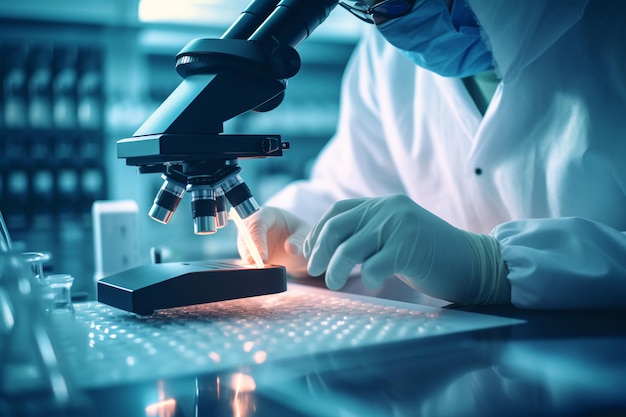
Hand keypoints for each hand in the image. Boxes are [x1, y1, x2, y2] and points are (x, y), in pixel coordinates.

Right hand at [239, 207, 311, 276]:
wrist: (295, 242)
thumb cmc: (298, 232)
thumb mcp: (304, 232)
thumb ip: (299, 239)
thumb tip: (291, 249)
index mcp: (266, 215)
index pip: (256, 226)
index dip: (257, 242)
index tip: (263, 258)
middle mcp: (252, 227)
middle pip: (245, 241)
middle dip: (250, 256)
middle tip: (260, 269)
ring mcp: (248, 242)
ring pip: (244, 254)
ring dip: (252, 265)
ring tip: (264, 274)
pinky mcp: (249, 255)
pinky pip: (247, 264)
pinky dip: (254, 271)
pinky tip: (263, 276)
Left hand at [303, 195, 509, 304]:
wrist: (473, 261)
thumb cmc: (430, 254)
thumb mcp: (395, 235)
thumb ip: (367, 235)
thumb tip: (324, 251)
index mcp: (384, 204)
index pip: (338, 211)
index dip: (319, 232)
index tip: (311, 253)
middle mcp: (389, 209)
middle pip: (338, 227)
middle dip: (320, 250)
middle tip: (315, 270)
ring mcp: (399, 226)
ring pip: (351, 248)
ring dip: (336, 269)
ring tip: (334, 283)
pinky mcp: (409, 248)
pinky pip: (373, 265)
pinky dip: (366, 278)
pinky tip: (371, 284)